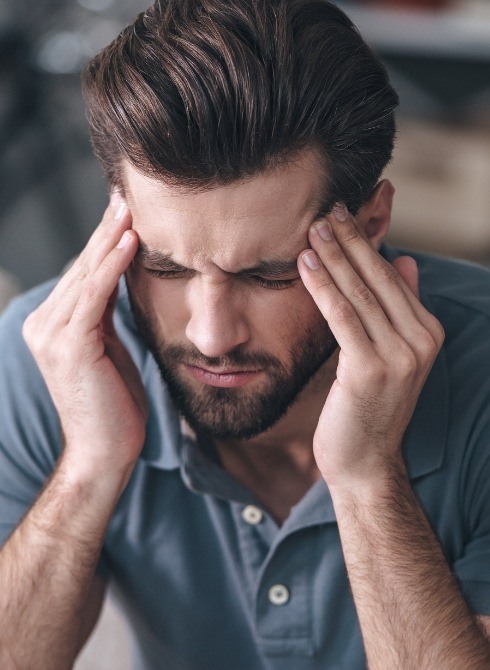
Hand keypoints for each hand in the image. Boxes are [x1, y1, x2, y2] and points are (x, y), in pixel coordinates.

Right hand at [23, 197, 146, 482]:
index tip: (124, 211)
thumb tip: (120, 280)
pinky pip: (94, 297)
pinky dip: (112, 267)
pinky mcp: (69, 346)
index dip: (104, 242)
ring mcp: (52, 335)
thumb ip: (106, 316)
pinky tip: (129, 241)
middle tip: (126, 195)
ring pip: (87, 276)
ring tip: (130, 207)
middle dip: (106, 231)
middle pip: (83, 268)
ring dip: (110, 239)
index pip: (84, 274)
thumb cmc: (113, 404)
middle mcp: (44, 325)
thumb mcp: (109, 349)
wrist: (104, 452)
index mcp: (53, 325)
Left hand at [298, 205, 443, 491]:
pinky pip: (343, 317)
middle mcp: (420, 340)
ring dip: (334, 257)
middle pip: (378, 278)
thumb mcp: (390, 354)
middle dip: (350, 240)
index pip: (392, 276)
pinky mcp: (370, 369)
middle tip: (326, 208)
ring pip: (360, 293)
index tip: (343, 214)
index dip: (365, 243)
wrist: (365, 462)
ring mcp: (399, 356)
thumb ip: (399, 308)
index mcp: (426, 332)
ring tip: (313, 226)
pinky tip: (305, 264)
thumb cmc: (369, 407)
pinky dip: (323, 287)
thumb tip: (405, 261)